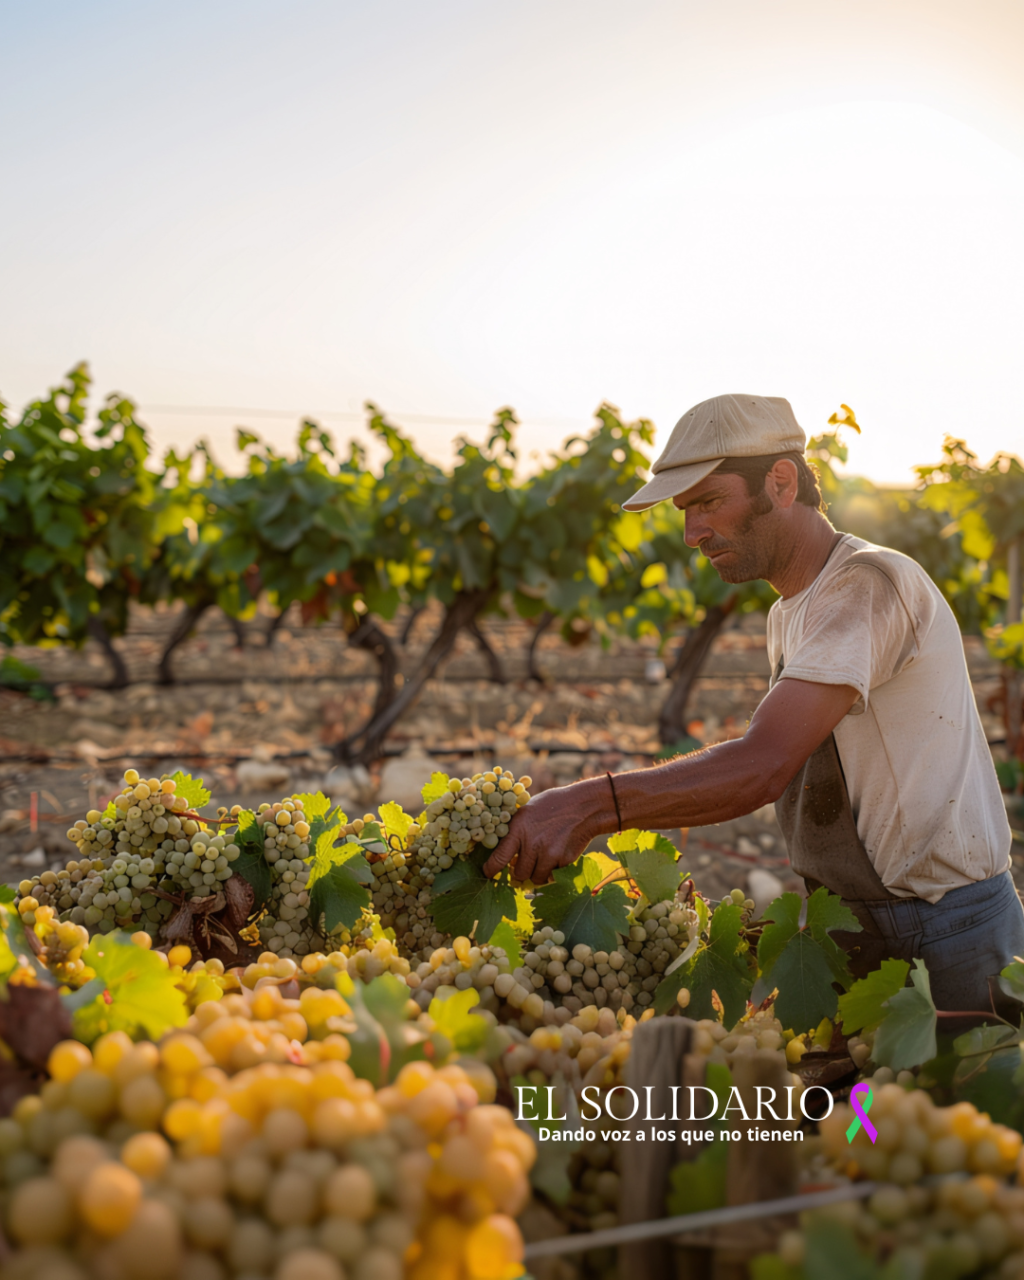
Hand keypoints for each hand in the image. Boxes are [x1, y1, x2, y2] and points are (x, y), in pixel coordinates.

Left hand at [482, 780, 604, 882]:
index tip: (488, 874)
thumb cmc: (553, 806)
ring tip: (542, 858)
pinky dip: (553, 870)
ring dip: (537, 873)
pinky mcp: (564, 861)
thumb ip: (515, 831)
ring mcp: (549, 854)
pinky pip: (553, 876)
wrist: (584, 806)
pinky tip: (557, 854)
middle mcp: (532, 844)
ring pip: (536, 878)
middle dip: (520, 872)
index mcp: (518, 829)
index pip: (498, 858)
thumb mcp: (527, 812)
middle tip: (524, 864)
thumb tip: (502, 852)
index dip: (491, 870)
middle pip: (519, 874)